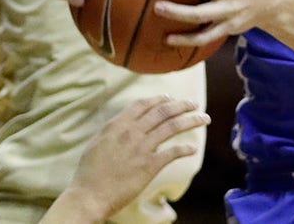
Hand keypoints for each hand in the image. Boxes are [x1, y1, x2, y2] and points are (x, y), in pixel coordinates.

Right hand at [63, 96, 208, 220]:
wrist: (89, 194)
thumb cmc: (89, 172)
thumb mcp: (98, 142)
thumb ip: (114, 130)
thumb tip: (126, 123)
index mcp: (118, 124)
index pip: (144, 104)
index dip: (160, 99)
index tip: (171, 98)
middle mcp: (132, 132)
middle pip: (163, 111)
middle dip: (182, 105)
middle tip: (194, 104)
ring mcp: (142, 147)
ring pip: (172, 127)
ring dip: (191, 120)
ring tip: (204, 118)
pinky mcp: (149, 165)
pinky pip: (172, 152)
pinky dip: (185, 149)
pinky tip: (193, 149)